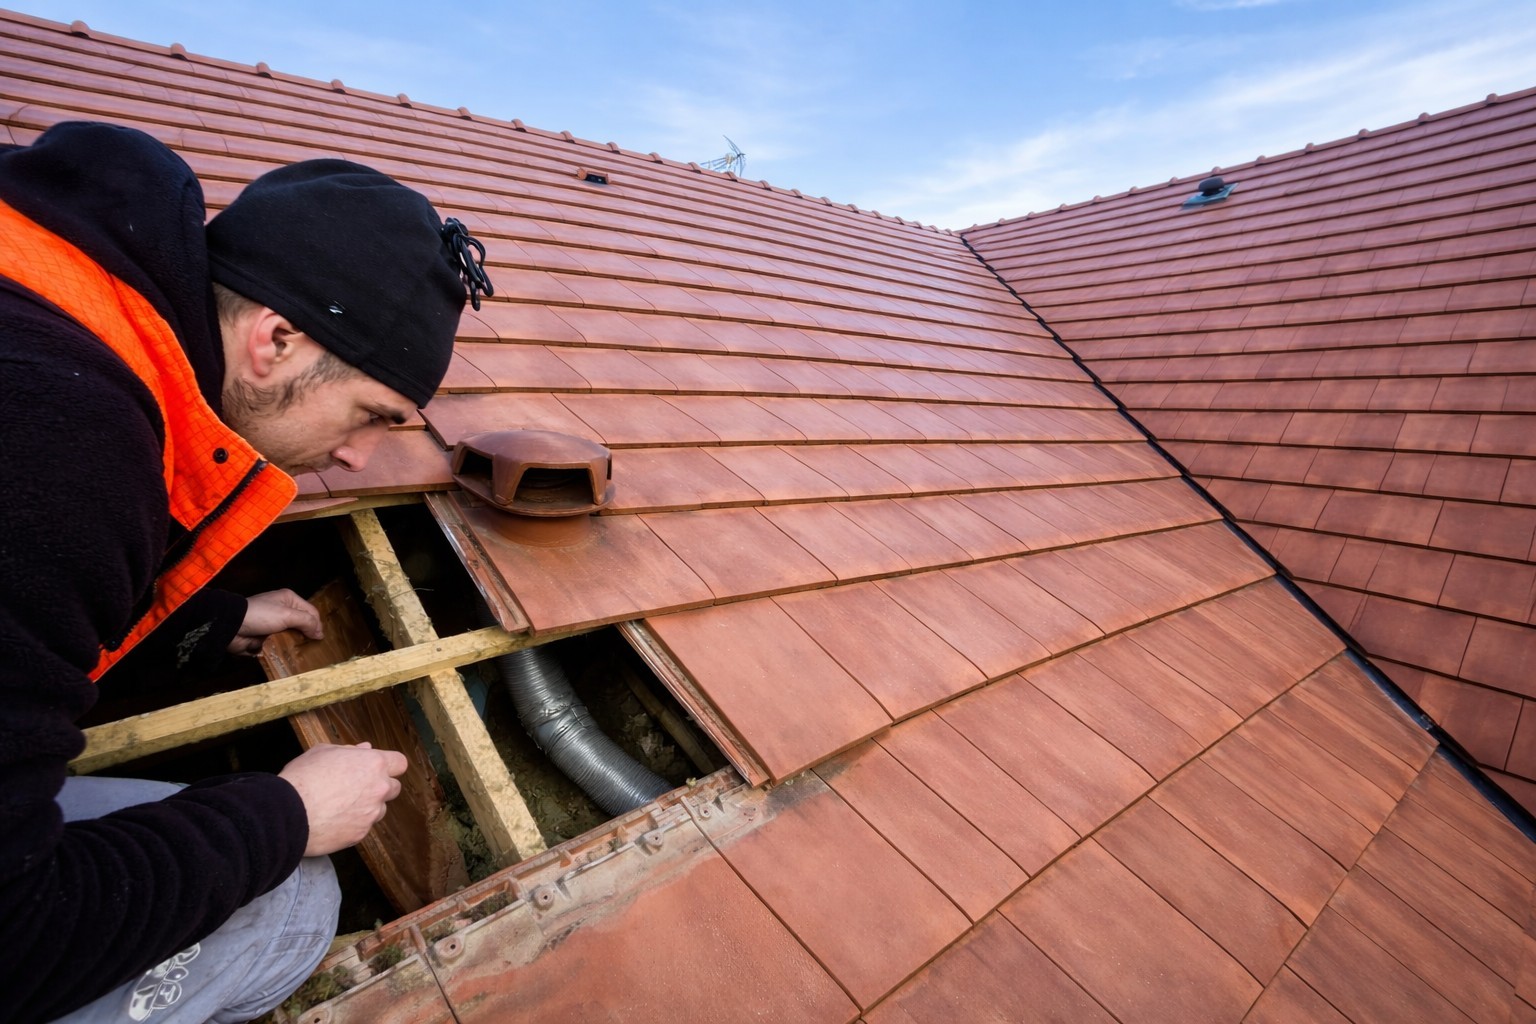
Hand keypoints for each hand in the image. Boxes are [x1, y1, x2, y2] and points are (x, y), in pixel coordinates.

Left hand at [229, 588, 322, 653]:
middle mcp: (283, 610)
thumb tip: (321, 633)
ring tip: (300, 654)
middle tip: (311, 648)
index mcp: (289, 600)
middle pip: (302, 625)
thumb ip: (307, 622)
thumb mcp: (287, 615)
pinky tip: (287, 656)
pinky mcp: (266, 637)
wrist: (232, 626)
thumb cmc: (261, 616)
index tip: (319, 639)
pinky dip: (283, 650)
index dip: (317, 625)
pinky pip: (280, 644)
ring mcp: (274, 625)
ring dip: (295, 644)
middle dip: (306, 635)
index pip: (311, 612)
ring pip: (292, 636)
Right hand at [278, 743, 407, 855]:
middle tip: (356, 788)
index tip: (377, 769)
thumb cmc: (303, 777)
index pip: (400, 763)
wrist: (288, 813)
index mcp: (373, 764)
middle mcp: (378, 789)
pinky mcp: (359, 835)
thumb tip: (365, 749)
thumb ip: (349, 750)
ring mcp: (370, 814)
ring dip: (367, 808)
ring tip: (340, 806)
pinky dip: (352, 825)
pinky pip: (362, 828)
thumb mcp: (323, 752)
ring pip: (379, 810)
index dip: (390, 766)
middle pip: (394, 788)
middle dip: (380, 787)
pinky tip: (332, 821)